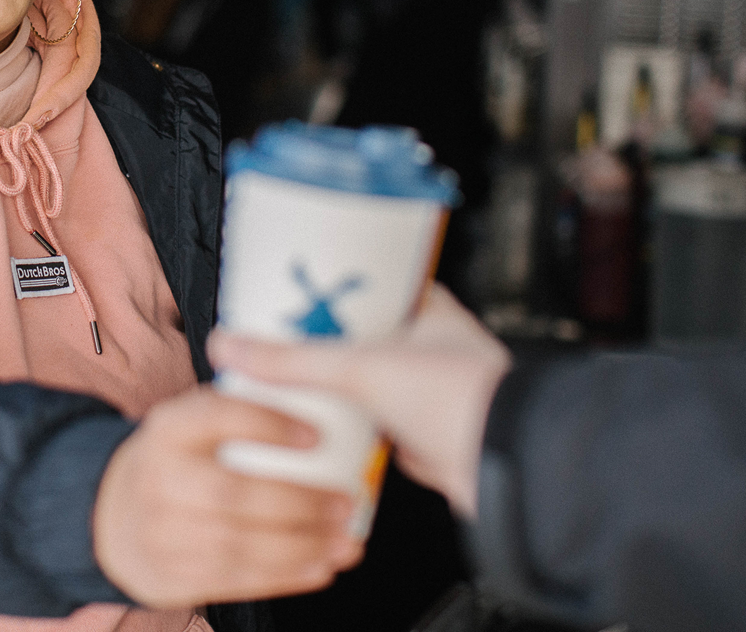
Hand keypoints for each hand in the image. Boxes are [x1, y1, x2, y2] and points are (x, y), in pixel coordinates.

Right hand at [92, 386, 364, 608]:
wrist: (109, 517)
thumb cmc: (176, 463)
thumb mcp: (189, 425)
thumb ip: (239, 415)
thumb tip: (321, 401)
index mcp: (167, 429)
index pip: (217, 416)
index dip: (268, 425)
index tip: (317, 435)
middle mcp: (158, 478)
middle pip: (233, 492)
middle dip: (299, 501)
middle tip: (344, 501)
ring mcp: (160, 532)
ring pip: (239, 544)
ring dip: (302, 546)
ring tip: (346, 541)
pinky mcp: (170, 577)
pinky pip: (236, 581)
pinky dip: (285, 576)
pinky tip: (321, 565)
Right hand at [207, 284, 510, 518]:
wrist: (510, 466)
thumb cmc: (466, 398)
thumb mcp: (363, 366)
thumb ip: (294, 360)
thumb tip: (235, 347)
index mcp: (424, 307)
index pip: (369, 279)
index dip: (329, 282)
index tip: (290, 283)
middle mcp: (427, 346)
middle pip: (357, 335)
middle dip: (319, 342)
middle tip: (276, 340)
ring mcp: (425, 393)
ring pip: (365, 383)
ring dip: (333, 388)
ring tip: (286, 384)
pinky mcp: (422, 436)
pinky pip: (373, 427)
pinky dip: (348, 430)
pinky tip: (320, 432)